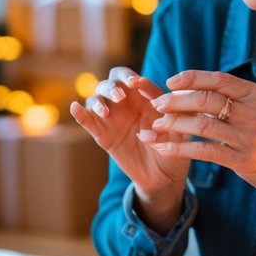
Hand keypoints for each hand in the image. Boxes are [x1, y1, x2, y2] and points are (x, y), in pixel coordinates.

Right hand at [70, 66, 191, 228]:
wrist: (164, 178)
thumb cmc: (176, 150)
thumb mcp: (180, 131)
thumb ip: (172, 114)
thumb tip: (158, 100)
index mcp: (144, 98)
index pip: (131, 79)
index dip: (130, 77)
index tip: (136, 83)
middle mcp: (126, 105)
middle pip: (110, 83)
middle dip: (113, 86)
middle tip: (120, 96)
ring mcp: (112, 120)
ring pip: (96, 99)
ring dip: (98, 101)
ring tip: (106, 111)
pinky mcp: (103, 136)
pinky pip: (88, 122)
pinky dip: (80, 113)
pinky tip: (75, 108)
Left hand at [139, 70, 255, 210]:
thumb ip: (234, 100)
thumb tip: (196, 88)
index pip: (218, 79)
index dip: (192, 78)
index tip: (170, 82)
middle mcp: (254, 112)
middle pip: (205, 99)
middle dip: (176, 101)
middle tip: (157, 105)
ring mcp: (249, 137)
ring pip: (201, 124)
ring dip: (173, 124)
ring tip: (156, 126)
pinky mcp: (244, 160)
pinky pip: (204, 151)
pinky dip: (179, 147)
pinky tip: (163, 147)